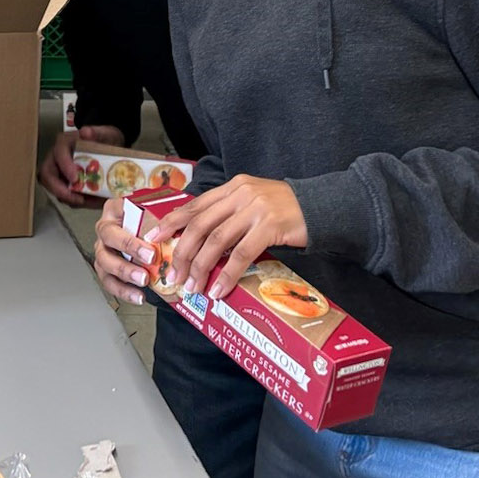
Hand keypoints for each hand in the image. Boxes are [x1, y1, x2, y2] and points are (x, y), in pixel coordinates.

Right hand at [39, 124, 125, 206]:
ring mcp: (58, 171)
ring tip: (87, 202)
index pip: (58, 154)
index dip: (64, 167)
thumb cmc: (103, 140)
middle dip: (59, 189)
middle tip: (77, 199)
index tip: (75, 179)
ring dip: (67, 197)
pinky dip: (75, 201)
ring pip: (52, 187)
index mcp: (64, 143)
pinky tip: (90, 201)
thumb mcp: (104, 133)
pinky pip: (63, 195)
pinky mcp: (64, 182)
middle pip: (47, 174)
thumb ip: (96, 132)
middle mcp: (56, 158)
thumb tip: (86, 132)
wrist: (107, 147)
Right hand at [94, 196, 156, 305]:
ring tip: (143, 281)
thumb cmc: (150, 220)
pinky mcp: (106, 268)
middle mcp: (106, 229)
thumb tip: (178, 228)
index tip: (151, 252)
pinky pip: (109, 281)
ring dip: (125, 273)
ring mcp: (104, 248)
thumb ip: (161, 217)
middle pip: (108, 240)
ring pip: (104, 262)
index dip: (132, 239)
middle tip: (148, 266)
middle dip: (129, 254)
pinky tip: (139, 296)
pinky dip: (124, 291)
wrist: (149, 234)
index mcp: (114, 210)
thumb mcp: (155, 211)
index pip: (117, 221)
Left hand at [148, 176, 308, 301]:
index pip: (194, 205)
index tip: (154, 238)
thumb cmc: (287, 210)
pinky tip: (219, 290)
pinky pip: (241, 254)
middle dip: (181, 251)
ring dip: (200, 267)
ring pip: (216, 241)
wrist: (325, 207)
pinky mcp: (270, 227)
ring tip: (192, 287)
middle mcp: (239, 194)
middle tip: (172, 274)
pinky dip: (227, 274)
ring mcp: (254, 209)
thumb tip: (204, 241)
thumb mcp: (254, 202)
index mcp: (232, 187)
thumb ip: (231, 213)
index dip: (172, 222)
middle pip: (200, 225)